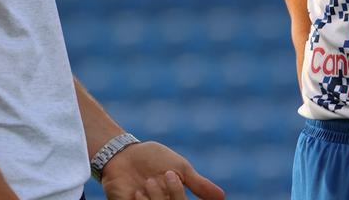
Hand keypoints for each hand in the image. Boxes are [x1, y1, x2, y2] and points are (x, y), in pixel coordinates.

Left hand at [100, 141, 223, 199]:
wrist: (125, 153)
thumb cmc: (154, 159)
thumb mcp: (180, 168)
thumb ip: (199, 185)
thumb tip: (223, 197)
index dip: (179, 194)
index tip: (174, 177)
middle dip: (168, 195)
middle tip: (163, 177)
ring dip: (154, 199)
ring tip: (147, 183)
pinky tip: (136, 192)